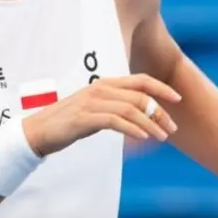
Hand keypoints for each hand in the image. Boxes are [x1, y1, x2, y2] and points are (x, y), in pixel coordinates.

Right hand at [22, 74, 180, 155]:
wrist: (38, 131)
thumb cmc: (69, 122)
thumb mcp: (96, 110)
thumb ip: (116, 108)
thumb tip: (142, 117)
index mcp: (105, 83)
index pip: (140, 81)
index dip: (161, 88)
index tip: (178, 99)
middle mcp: (100, 88)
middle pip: (140, 96)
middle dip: (160, 112)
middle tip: (171, 128)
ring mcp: (92, 102)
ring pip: (130, 109)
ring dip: (150, 123)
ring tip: (161, 137)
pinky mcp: (85, 117)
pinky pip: (115, 120)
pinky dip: (132, 128)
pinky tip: (143, 137)